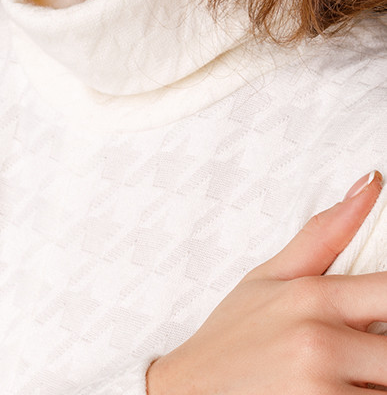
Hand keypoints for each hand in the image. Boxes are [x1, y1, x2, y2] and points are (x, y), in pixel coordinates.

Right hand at [146, 170, 385, 393]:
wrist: (189, 392)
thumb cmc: (233, 336)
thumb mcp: (269, 276)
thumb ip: (326, 233)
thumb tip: (372, 182)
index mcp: (315, 297)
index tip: (381, 312)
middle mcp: (321, 342)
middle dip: (385, 351)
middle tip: (365, 349)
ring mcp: (321, 388)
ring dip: (378, 381)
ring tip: (357, 373)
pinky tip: (346, 388)